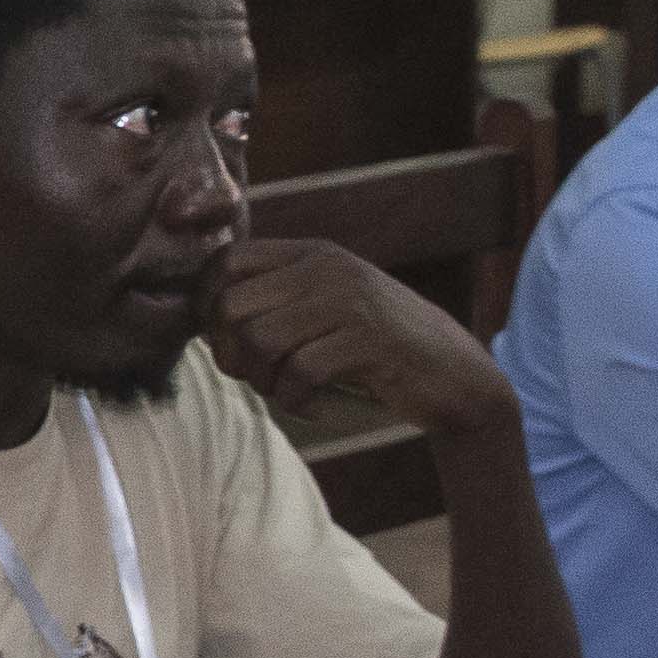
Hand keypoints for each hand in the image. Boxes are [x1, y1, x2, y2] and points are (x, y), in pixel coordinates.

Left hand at [206, 238, 513, 442]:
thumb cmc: (378, 350)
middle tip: (255, 377)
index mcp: (311, 254)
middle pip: (232, 306)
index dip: (206, 305)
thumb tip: (204, 322)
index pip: (226, 261)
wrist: (453, 374)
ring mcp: (349, 300)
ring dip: (262, 381)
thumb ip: (277, 301)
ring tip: (286, 391)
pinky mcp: (368, 339)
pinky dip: (295, 400)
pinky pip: (298, 373)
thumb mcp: (328, 307)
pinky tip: (313, 404)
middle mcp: (327, 267)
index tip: (222, 341)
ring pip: (260, 341)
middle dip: (230, 354)